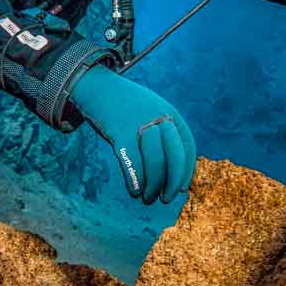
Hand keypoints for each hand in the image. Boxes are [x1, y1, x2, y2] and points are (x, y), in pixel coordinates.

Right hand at [68, 65, 196, 203]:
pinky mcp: (119, 131)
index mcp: (170, 113)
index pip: (187, 146)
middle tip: (165, 198)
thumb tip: (171, 172)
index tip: (181, 188)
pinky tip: (134, 191)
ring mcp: (140, 124)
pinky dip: (135, 178)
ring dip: (152, 185)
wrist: (98, 87)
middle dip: (172, 181)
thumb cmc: (126, 106)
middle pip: (174, 156)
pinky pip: (132, 160)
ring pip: (154, 161)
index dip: (186, 171)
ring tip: (146, 198)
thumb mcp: (151, 111)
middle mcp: (159, 117)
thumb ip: (163, 134)